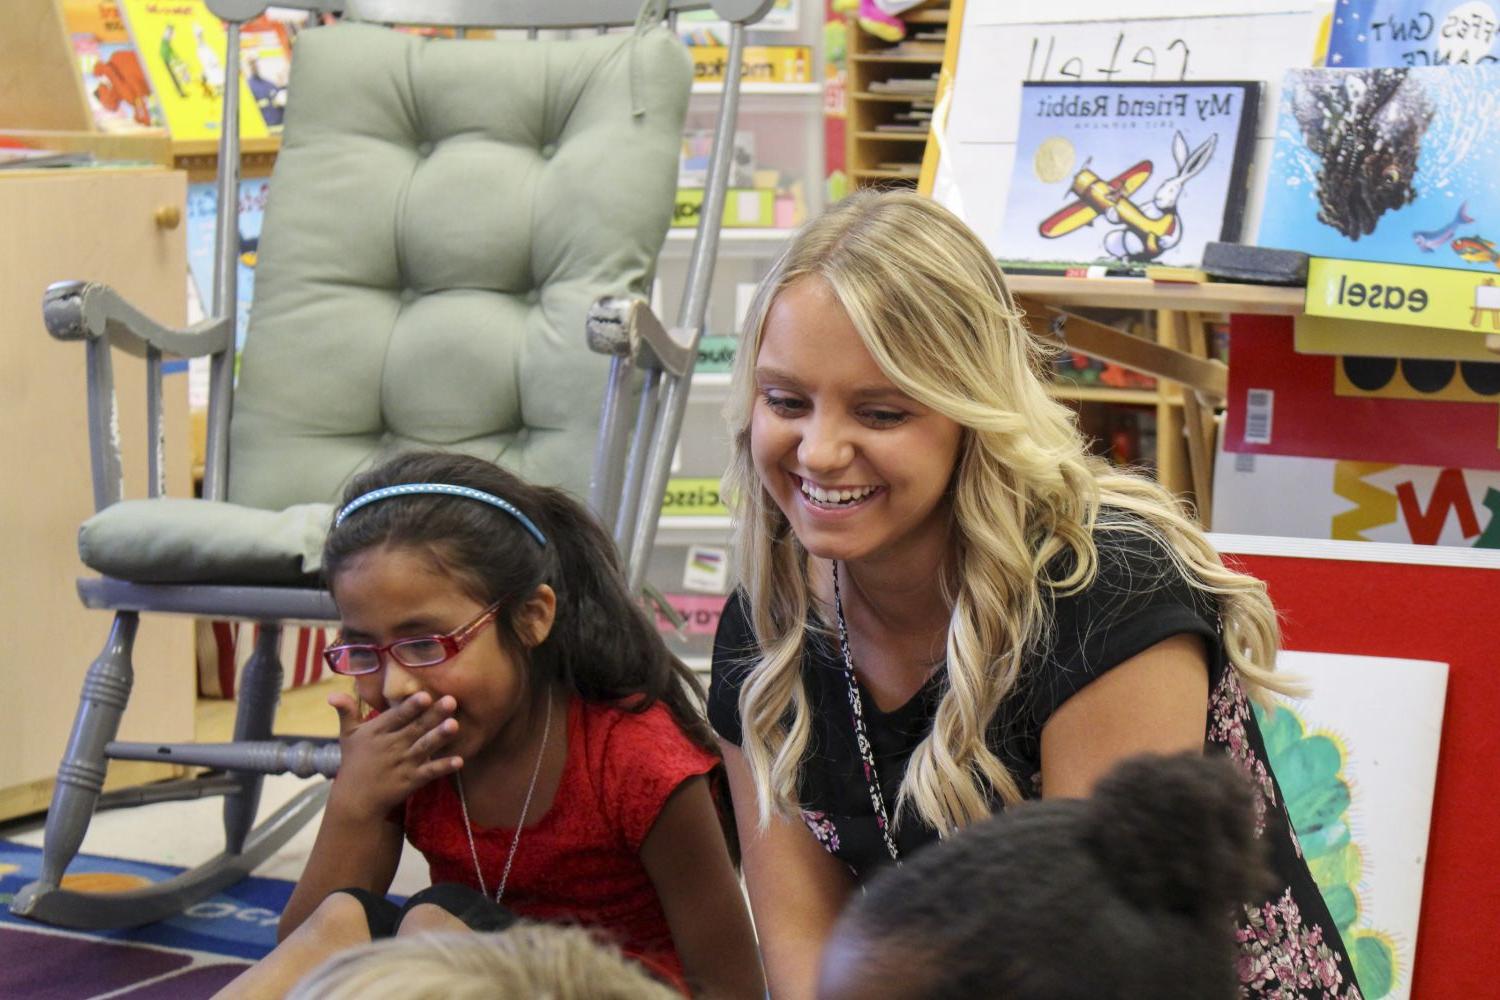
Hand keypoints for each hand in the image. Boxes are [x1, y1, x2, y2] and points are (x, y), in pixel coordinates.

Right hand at [327, 690, 461, 821]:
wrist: (355, 800)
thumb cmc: (354, 763)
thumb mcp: (348, 736)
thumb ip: (346, 712)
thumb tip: (331, 693)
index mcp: (377, 732)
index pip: (396, 717)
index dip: (410, 707)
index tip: (424, 695)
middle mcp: (391, 746)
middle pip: (415, 728)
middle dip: (433, 715)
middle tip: (451, 700)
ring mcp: (402, 764)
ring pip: (424, 748)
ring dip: (439, 737)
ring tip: (455, 725)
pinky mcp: (411, 781)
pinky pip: (429, 772)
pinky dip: (443, 767)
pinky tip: (459, 761)